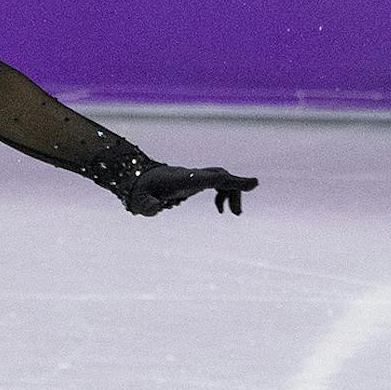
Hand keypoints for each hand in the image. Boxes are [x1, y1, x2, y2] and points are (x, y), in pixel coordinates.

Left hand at [125, 164, 258, 216]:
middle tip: (236, 214)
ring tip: (233, 213)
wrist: (136, 179)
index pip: (211, 178)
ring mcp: (194, 176)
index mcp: (183, 180)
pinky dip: (224, 193)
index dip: (233, 181)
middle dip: (235, 190)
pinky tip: (220, 209)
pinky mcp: (195, 180)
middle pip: (221, 176)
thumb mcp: (139, 202)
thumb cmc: (140, 193)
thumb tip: (154, 208)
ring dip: (231, 193)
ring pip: (221, 178)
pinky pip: (217, 182)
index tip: (254, 183)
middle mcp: (192, 175)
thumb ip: (147, 205)